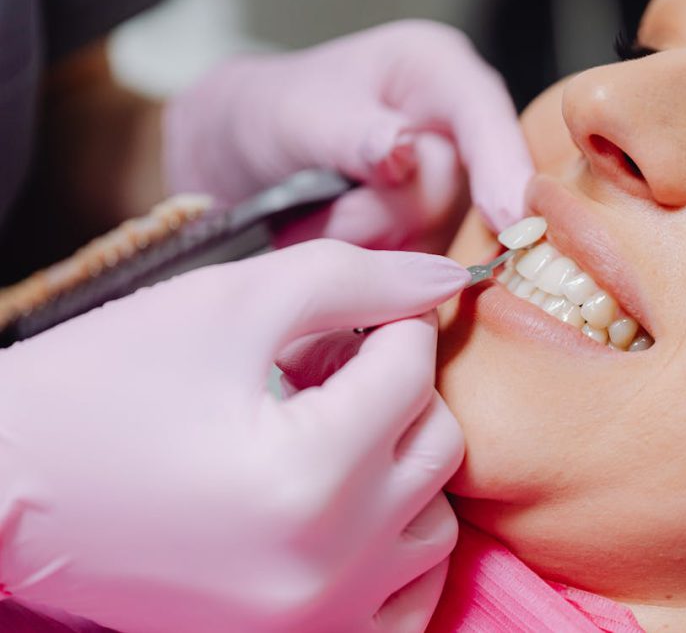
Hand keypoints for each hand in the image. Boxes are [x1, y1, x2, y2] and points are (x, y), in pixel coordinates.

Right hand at [0, 241, 468, 632]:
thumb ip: (351, 278)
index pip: (414, 369)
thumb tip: (449, 278)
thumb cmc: (104, 385)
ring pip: (433, 520)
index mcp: (308, 473)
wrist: (1, 489)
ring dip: (400, 463)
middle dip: (397, 388)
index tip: (351, 317)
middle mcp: (325, 565)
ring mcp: (314, 620)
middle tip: (333, 369)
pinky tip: (344, 507)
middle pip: (437, 444)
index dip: (389, 322)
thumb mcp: (227, 303)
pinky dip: (394, 547)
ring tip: (328, 433)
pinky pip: (408, 599)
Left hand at [165, 20, 534, 243]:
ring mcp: (448, 192)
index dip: (502, 166)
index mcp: (437, 73)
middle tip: (322, 208)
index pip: (484, 115)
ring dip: (369, 245)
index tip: (509, 217)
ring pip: (435, 243)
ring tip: (317, 217)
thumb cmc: (270, 114)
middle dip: (384, 214)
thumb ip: (351, 132)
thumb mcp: (297, 112)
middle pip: (456, 194)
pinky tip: (335, 239)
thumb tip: (401, 150)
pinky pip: (416, 275)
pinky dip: (369, 269)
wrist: (239, 160)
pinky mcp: (432, 240)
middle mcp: (456, 132)